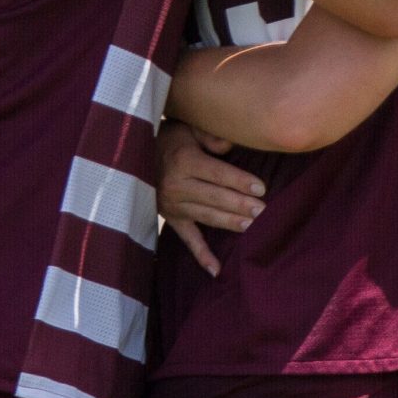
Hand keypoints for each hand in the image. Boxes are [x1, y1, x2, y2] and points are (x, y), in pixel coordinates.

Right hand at [156, 121, 263, 277]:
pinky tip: (216, 270)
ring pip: (206, 217)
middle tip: (263, 211)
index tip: (261, 188)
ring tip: (251, 226)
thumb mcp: (187, 127)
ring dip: (229, 223)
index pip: (218, 174)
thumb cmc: (170, 137)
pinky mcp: (171, 219)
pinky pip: (188, 239)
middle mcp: (177, 185)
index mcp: (184, 161)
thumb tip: (229, 144)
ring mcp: (173, 206)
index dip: (240, 181)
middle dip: (240, 204)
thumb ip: (209, 135)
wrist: (134, 154)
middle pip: (215, 197)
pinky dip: (201, 255)